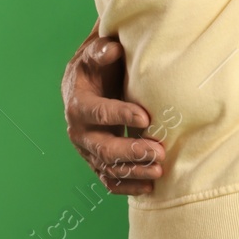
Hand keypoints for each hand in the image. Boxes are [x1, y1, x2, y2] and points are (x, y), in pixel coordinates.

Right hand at [62, 30, 162, 195]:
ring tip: (160, 170)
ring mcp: (88, 150)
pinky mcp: (97, 162)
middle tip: (159, 152)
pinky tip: (150, 188)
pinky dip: (128, 187)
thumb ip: (103, 51)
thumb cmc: (97, 67)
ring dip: (134, 171)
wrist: (85, 85)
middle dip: (131, 152)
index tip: (146, 117)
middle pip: (103, 148)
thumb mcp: (96, 54)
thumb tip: (113, 49)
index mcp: (79, 104)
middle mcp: (80, 132)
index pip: (98, 112)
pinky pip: (110, 180)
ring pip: (108, 168)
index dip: (120, 115)